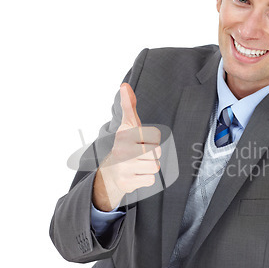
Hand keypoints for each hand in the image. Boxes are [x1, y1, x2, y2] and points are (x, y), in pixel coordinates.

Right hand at [93, 83, 160, 210]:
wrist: (111, 172)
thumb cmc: (126, 145)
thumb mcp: (128, 124)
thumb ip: (129, 105)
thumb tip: (124, 85)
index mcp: (125, 134)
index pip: (155, 137)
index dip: (151, 140)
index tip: (139, 141)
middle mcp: (122, 150)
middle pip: (157, 153)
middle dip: (152, 155)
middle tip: (139, 155)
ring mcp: (123, 167)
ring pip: (155, 167)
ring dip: (150, 167)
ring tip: (138, 165)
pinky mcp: (126, 182)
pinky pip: (151, 180)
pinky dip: (146, 179)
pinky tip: (136, 175)